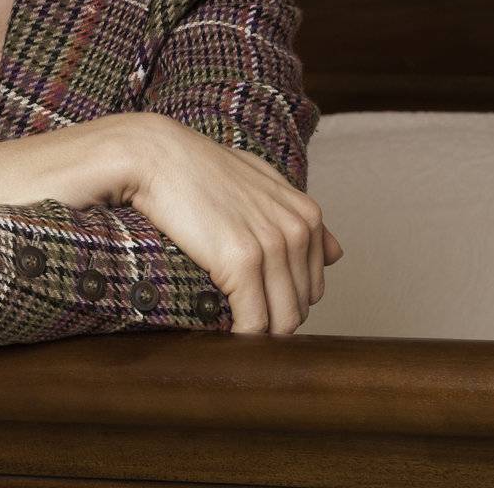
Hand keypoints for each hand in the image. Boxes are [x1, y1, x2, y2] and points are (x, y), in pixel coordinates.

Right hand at [128, 114, 343, 335]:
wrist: (156, 156)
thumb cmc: (200, 169)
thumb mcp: (261, 181)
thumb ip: (299, 216)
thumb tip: (337, 254)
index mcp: (306, 214)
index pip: (313, 286)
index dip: (283, 300)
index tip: (254, 302)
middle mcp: (297, 230)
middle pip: (300, 306)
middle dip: (271, 319)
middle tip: (238, 318)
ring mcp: (272, 246)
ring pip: (283, 321)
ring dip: (259, 335)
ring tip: (232, 333)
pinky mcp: (241, 262)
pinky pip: (253, 323)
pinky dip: (241, 338)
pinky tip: (223, 334)